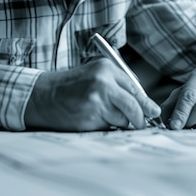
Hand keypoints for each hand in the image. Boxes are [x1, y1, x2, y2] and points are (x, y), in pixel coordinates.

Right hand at [25, 58, 161, 130]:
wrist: (42, 96)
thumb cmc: (70, 86)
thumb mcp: (94, 75)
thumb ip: (117, 84)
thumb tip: (145, 104)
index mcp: (106, 68)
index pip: (135, 88)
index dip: (146, 103)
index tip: (153, 111)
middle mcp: (103, 83)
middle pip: (134, 106)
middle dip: (140, 118)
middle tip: (142, 123)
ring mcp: (96, 101)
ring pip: (122, 119)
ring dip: (118, 122)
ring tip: (100, 114)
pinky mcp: (90, 118)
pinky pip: (108, 127)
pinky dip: (105, 126)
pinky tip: (92, 119)